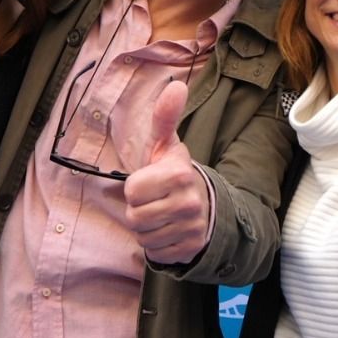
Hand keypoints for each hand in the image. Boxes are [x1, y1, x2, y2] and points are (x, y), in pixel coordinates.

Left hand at [124, 80, 211, 265]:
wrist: (206, 206)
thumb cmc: (174, 173)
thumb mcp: (166, 145)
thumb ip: (165, 117)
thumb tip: (177, 85)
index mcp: (179, 174)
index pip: (131, 191)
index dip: (135, 188)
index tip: (149, 182)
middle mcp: (188, 202)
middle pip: (134, 217)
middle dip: (139, 210)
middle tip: (154, 201)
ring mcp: (191, 228)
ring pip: (143, 236)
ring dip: (146, 228)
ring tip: (161, 215)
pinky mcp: (190, 249)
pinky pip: (155, 252)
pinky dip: (157, 244)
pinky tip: (169, 231)